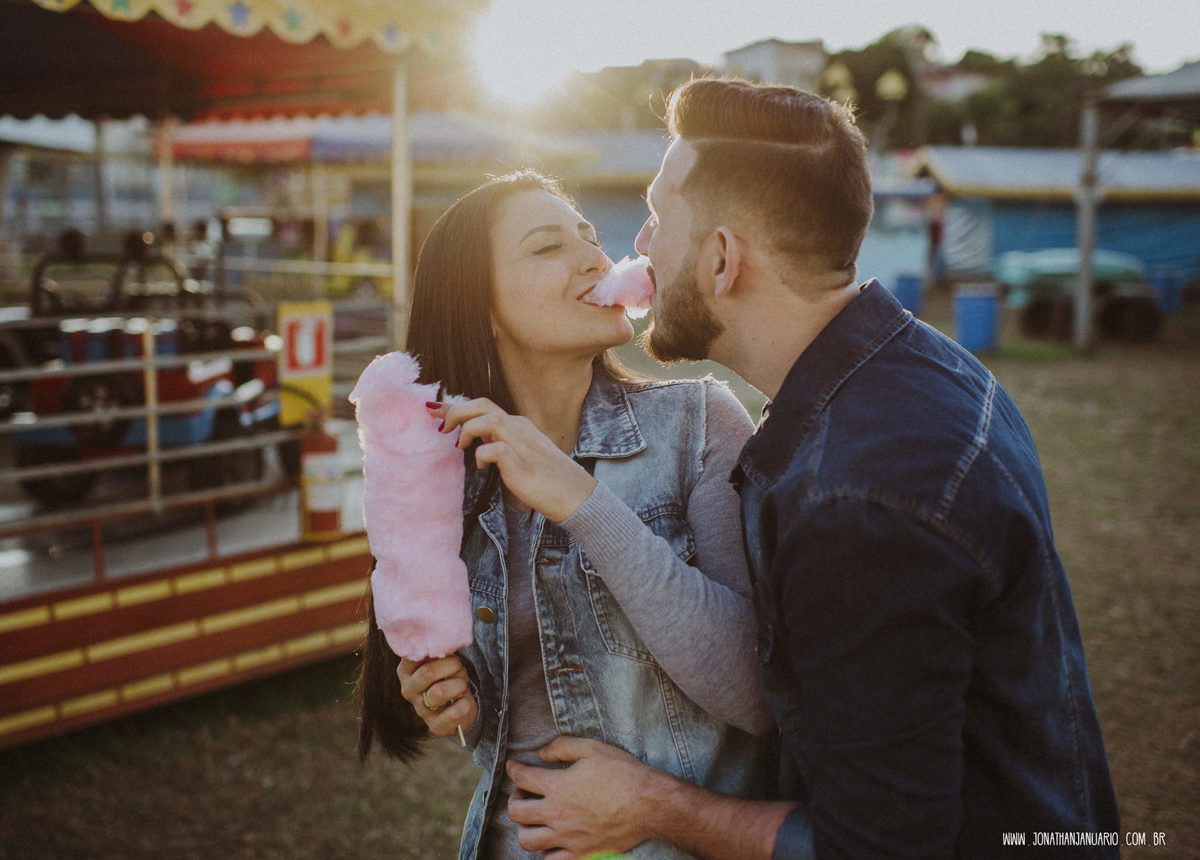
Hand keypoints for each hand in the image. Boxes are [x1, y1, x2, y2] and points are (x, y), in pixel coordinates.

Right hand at [397, 655, 477, 738]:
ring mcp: (420, 709)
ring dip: (458, 684)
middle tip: (459, 666)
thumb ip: (437, 650)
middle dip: (452, 665)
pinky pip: (454, 712)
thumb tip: (444, 639)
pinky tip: (464, 702)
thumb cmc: (449, 675)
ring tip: (462, 685)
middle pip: (428, 672)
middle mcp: (408, 690)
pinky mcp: (435, 726)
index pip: (413, 654)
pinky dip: (465, 704)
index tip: (446, 650)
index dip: (436, 649)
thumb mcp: (442, 658)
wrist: (460, 704)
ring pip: (439, 692)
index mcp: (406, 670)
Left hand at [428, 398, 595, 521]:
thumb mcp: (523, 457)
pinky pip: (494, 449)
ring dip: (466, 428)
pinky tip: (481, 467)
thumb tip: (480, 446)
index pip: (484, 406)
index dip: (456, 406)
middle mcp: (519, 428)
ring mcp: (521, 443)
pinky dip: (481, 455)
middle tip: (439, 427)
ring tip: (458, 445)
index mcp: (519, 425)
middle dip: (455, 411)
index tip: (435, 410)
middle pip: (481, 404)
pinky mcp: (520, 463)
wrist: (576, 496)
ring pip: (486, 419)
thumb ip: (503, 447)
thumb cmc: (549, 481)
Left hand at [506, 736, 660, 858]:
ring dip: (525, 827)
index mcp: (558, 786)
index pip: (522, 778)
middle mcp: (557, 814)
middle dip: (514, 799)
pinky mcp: (580, 852)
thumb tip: (541, 752)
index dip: (513, 769)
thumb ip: (562, 748)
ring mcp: (567, 837)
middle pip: (516, 812)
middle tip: (524, 793)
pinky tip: (552, 839)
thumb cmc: (623, 773)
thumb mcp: (593, 748)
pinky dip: (545, 851)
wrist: (648, 804)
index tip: (514, 766)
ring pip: (527, 840)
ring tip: (534, 818)